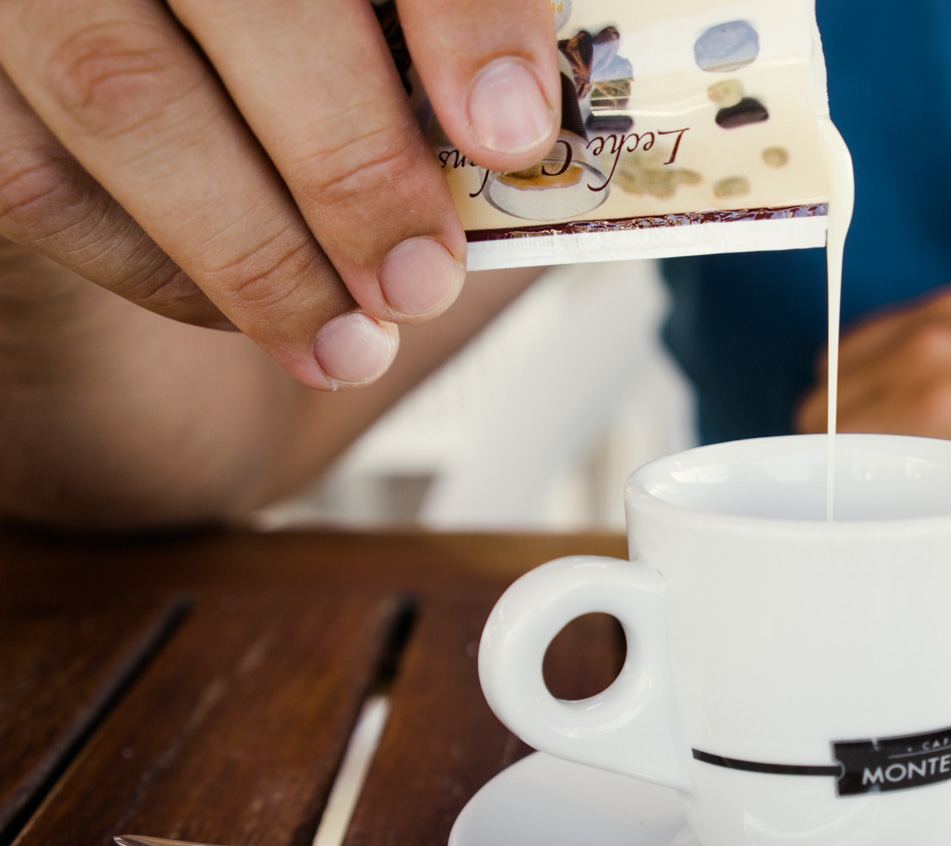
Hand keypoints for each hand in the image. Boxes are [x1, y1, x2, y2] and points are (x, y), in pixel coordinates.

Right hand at [0, 0, 559, 388]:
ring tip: (347, 343)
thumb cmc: (297, 35)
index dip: (462, 12)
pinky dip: (151, 266)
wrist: (170, 45)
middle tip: (422, 278)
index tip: (515, 131)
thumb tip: (537, 132)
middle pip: (250, 1)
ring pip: (123, 93)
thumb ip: (448, 34)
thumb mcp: (369, 14)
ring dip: (254, 251)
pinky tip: (240, 311)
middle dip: (350, 166)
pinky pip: (33, 174)